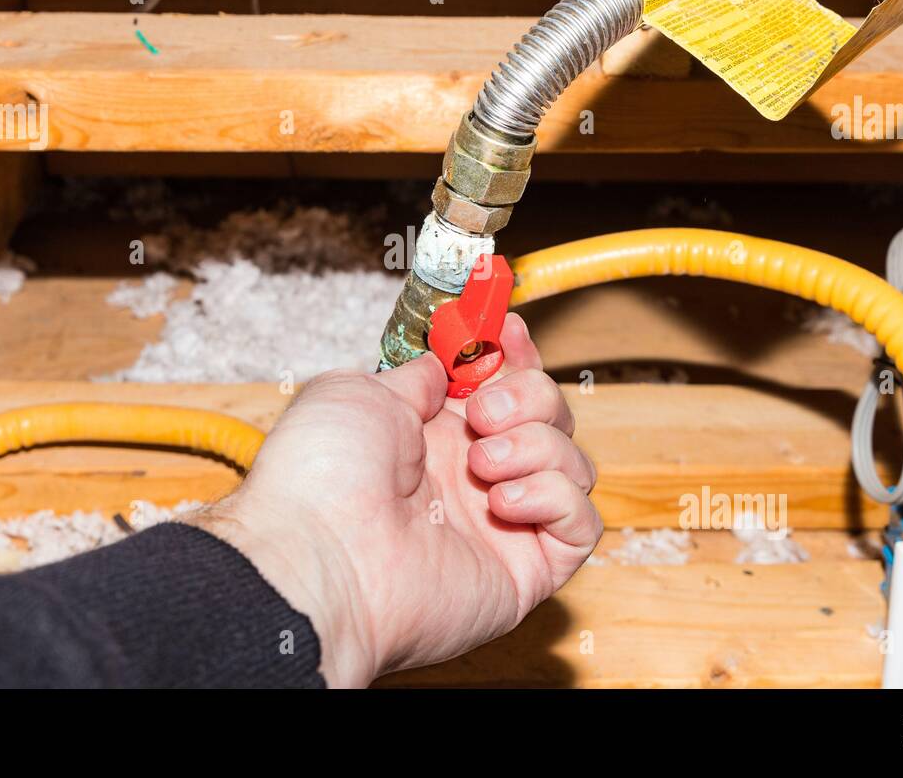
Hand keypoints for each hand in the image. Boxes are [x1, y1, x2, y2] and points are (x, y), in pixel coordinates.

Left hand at [185, 313, 600, 686]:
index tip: (510, 331)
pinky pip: (583, 523)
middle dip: (530, 395)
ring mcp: (502, 525)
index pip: (504, 386)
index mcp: (433, 436)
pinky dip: (555, 497)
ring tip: (482, 463)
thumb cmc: (321, 474)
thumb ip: (418, 376)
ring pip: (573, 464)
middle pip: (550, 417)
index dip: (516, 355)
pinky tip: (503, 500)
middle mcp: (472, 479)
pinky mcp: (526, 571)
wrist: (320, 554)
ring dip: (537, 446)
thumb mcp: (359, 390)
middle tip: (480, 413)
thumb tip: (445, 364)